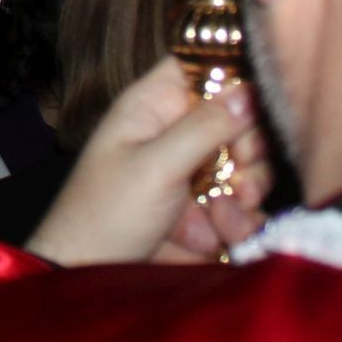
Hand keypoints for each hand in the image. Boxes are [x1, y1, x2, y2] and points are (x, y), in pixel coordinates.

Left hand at [26, 57, 269, 266]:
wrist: (87, 276)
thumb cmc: (104, 212)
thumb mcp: (154, 166)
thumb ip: (204, 128)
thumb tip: (249, 92)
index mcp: (153, 105)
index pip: (200, 65)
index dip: (232, 76)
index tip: (254, 104)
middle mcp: (176, 131)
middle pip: (236, 115)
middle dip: (250, 144)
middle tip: (242, 169)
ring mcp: (193, 172)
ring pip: (247, 162)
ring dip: (250, 186)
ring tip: (232, 208)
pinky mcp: (206, 210)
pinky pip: (243, 204)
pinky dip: (242, 219)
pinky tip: (225, 234)